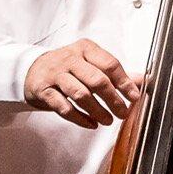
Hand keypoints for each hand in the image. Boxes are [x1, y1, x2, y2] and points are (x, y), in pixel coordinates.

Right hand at [25, 39, 143, 128]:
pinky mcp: (42, 90)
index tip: (134, 97)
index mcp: (86, 49)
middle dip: (113, 99)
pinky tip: (91, 124)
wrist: (30, 69)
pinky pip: (64, 107)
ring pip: (80, 94)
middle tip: (123, 113)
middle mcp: (69, 59)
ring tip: (108, 120)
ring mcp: (54, 74)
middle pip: (96, 80)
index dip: (125, 83)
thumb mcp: (91, 63)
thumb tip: (142, 80)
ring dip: (98, 110)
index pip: (110, 64)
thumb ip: (115, 72)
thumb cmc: (68, 68)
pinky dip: (80, 118)